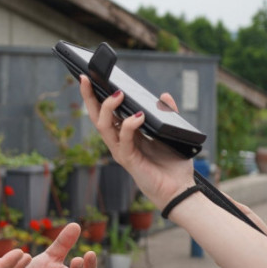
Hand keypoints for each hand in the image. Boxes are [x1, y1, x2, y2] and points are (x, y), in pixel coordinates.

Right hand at [78, 75, 194, 207]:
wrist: (180, 190)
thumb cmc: (173, 165)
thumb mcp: (171, 133)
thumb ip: (167, 114)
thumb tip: (164, 96)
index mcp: (125, 134)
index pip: (106, 112)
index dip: (96, 95)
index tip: (90, 77)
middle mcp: (118, 141)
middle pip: (96, 117)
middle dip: (89, 97)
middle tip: (86, 79)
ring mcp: (121, 151)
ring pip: (104, 127)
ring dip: (108, 109)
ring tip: (118, 94)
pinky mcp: (129, 160)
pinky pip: (124, 140)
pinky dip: (129, 126)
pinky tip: (138, 116)